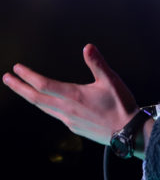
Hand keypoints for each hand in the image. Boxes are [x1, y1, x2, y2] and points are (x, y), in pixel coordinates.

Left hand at [3, 44, 137, 145]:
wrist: (128, 132)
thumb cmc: (121, 106)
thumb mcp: (112, 80)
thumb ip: (97, 63)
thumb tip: (87, 47)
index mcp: (73, 95)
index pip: (42, 84)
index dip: (28, 76)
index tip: (17, 68)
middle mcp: (67, 109)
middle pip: (35, 98)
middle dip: (19, 88)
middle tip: (7, 79)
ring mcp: (69, 120)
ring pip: (44, 108)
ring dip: (31, 98)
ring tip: (23, 90)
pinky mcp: (75, 128)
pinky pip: (56, 116)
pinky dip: (46, 107)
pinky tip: (49, 105)